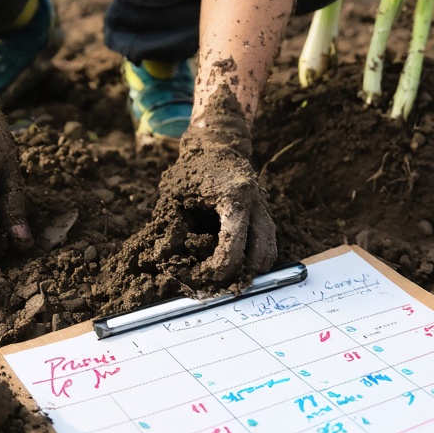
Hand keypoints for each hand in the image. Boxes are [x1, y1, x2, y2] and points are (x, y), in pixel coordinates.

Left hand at [142, 90, 277, 284]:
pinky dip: (255, 259)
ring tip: (228, 281)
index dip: (216, 270)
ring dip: (251, 270)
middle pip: (259, 256)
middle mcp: (256, 205)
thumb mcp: (175, 196)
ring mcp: (265, 209)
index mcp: (234, 199)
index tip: (200, 277)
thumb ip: (173, 228)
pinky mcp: (265, 214)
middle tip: (218, 287)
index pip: (233, 248)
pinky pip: (268, 244)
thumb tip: (164, 259)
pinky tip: (237, 266)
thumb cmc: (192, 170)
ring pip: (269, 252)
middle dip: (238, 276)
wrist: (217, 145)